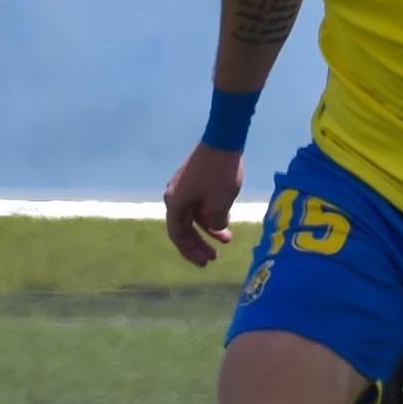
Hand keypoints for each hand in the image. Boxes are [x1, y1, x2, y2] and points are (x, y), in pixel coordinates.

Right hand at [164, 143, 243, 266]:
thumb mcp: (221, 204)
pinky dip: (211, 214)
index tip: (204, 264)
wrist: (223, 139)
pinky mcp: (194, 179)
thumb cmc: (220, 174)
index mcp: (175, 204)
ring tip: (227, 239)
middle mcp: (175, 196)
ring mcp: (184, 186)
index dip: (190, 252)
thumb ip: (216, 223)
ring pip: (194, 215)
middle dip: (199, 244)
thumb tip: (217, 227)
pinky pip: (199, 203)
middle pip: (185, 227)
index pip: (178, 236)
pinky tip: (226, 220)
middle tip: (213, 259)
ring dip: (209, 229)